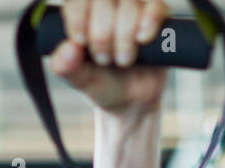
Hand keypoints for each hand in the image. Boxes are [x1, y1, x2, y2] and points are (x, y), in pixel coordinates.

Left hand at [52, 0, 169, 116]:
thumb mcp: (81, 80)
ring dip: (124, 35)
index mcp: (83, 12)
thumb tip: (69, 48)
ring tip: (123, 60)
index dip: (79, 17)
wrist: (132, 101)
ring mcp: (134, 7)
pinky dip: (148, 21)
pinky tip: (142, 40)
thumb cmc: (103, 83)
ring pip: (129, 2)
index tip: (81, 42)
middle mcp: (108, 4)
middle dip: (102, 33)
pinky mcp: (157, 15)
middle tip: (104, 60)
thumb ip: (66, 67)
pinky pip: (155, 6)